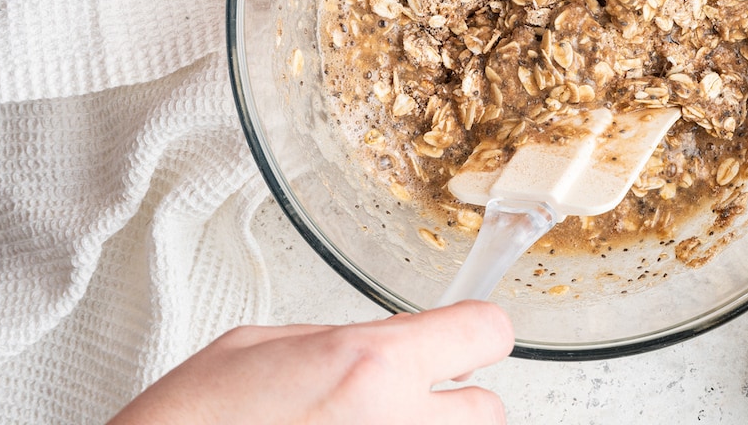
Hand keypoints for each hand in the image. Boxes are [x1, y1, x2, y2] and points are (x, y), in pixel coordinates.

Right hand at [106, 301, 513, 424]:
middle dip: (451, 403)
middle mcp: (397, 424)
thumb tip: (388, 345)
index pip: (484, 332)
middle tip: (405, 403)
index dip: (473, 332)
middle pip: (487, 409)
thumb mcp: (260, 348)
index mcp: (371, 366)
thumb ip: (344, 342)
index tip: (463, 338)